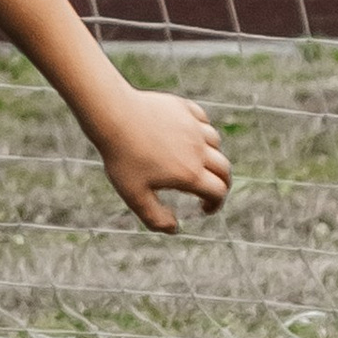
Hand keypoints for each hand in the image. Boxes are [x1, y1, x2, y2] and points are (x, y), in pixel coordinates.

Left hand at [98, 86, 231, 232]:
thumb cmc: (122, 157)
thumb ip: (155, 218)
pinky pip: (203, 120)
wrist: (113, 115)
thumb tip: (174, 229)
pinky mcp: (183, 107)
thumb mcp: (134, 195)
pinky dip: (202, 131)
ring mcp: (193, 126)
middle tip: (208, 189)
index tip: (204, 209)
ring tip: (196, 162)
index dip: (215, 205)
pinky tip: (189, 136)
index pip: (218, 192)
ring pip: (215, 143)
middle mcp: (198, 150)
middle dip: (220, 182)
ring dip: (211, 155)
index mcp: (190, 173)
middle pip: (224, 168)